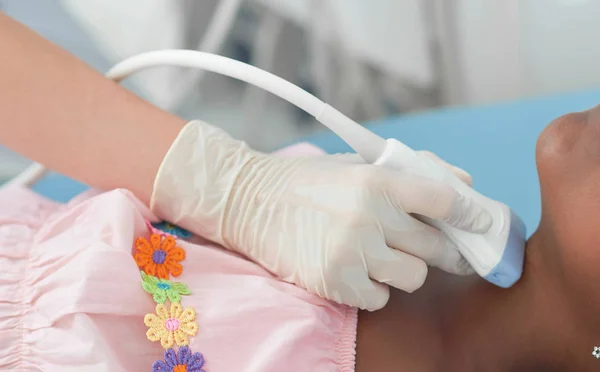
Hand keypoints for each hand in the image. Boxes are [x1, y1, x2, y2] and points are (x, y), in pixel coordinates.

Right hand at [151, 121, 490, 310]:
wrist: (250, 200)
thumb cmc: (310, 181)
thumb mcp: (360, 164)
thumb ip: (414, 172)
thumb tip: (466, 187)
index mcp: (378, 180)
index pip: (446, 201)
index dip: (473, 215)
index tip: (485, 225)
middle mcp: (369, 215)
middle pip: (438, 247)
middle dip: (445, 250)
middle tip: (439, 249)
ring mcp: (352, 252)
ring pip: (414, 277)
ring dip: (406, 269)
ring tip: (383, 256)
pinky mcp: (335, 282)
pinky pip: (381, 298)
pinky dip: (376, 288)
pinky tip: (358, 269)